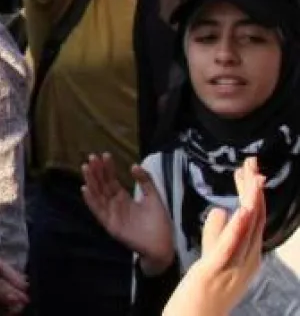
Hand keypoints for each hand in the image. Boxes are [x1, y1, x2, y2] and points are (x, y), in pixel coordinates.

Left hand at [0, 253, 29, 314]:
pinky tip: (10, 312)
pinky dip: (5, 309)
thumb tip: (16, 298)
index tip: (24, 287)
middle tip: (22, 302)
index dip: (14, 277)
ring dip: (11, 302)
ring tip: (17, 309)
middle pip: (5, 284)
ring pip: (3, 296)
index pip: (2, 268)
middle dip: (13, 292)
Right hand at [80, 153, 174, 272]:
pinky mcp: (110, 224)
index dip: (107, 168)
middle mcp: (114, 204)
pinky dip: (91, 200)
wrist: (163, 245)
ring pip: (97, 195)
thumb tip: (134, 165)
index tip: (104, 155)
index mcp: (124, 198)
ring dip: (90, 181)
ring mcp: (111, 214)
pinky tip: (85, 188)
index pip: (112, 180)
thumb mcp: (154, 198)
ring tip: (85, 168)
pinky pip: (98, 211)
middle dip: (96, 171)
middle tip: (91, 157)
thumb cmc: (159, 223)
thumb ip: (146, 181)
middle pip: (102, 185)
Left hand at [164, 158, 266, 315]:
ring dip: (249, 202)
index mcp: (248, 257)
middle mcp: (248, 261)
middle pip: (254, 220)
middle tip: (252, 163)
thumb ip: (217, 235)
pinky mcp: (216, 271)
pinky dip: (236, 227)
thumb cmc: (202, 294)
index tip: (249, 170)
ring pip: (246, 229)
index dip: (253, 193)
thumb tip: (221, 210)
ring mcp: (235, 267)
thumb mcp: (212, 258)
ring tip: (252, 179)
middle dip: (253, 190)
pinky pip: (229, 246)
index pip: (254, 219)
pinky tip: (238, 210)